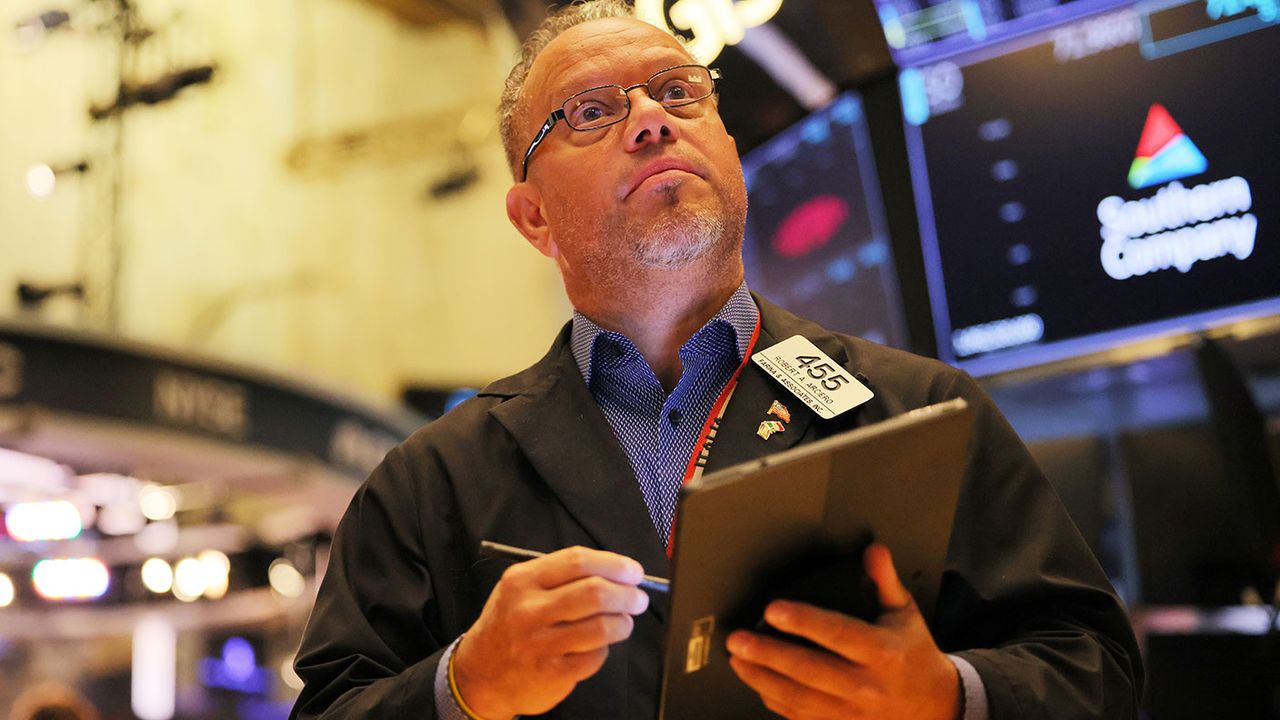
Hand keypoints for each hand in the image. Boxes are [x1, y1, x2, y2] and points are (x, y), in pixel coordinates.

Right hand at [452, 546, 650, 718]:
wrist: (479, 673)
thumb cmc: (509, 625)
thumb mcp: (521, 589)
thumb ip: (562, 577)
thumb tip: (618, 572)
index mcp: (523, 580)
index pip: (577, 562)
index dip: (614, 564)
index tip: (633, 571)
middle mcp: (528, 609)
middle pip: (594, 592)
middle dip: (627, 594)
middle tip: (638, 598)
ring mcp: (540, 643)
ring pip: (601, 626)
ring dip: (623, 623)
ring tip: (623, 622)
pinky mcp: (552, 672)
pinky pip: (595, 656)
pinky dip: (604, 649)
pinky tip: (598, 645)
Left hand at [726, 543, 960, 719]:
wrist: (934, 705)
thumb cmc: (912, 654)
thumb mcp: (904, 613)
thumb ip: (884, 580)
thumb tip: (873, 550)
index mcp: (882, 652)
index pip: (837, 633)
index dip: (803, 621)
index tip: (773, 610)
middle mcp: (866, 685)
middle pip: (809, 669)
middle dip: (768, 654)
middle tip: (738, 639)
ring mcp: (852, 711)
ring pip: (799, 698)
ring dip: (762, 679)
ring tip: (737, 660)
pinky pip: (801, 717)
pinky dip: (775, 701)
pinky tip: (757, 683)